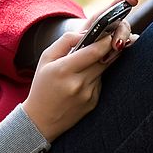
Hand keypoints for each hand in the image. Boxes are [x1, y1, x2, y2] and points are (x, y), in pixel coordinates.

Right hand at [21, 0, 138, 141]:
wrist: (41, 121)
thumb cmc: (41, 86)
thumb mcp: (45, 60)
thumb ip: (64, 42)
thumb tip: (85, 32)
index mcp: (63, 70)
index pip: (94, 51)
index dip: (106, 39)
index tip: (109, 32)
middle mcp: (78, 83)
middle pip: (104, 58)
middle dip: (109, 46)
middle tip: (111, 37)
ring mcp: (88, 94)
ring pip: (104, 69)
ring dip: (103, 60)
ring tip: (93, 56)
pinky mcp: (94, 102)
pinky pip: (100, 82)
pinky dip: (96, 76)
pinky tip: (83, 79)